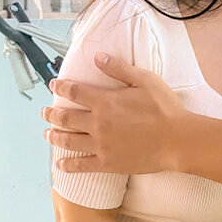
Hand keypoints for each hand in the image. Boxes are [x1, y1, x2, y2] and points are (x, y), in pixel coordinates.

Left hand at [42, 52, 187, 173]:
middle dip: (51, 113)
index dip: (61, 87)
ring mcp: (101, 145)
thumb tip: (97, 56)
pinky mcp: (107, 162)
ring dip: (54, 136)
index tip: (54, 85)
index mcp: (105, 102)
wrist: (177, 139)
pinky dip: (68, 165)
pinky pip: (81, 165)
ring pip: (68, 141)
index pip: (75, 92)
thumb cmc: (165, 108)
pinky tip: (60, 164)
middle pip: (65, 118)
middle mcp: (98, 124)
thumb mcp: (145, 81)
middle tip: (44, 112)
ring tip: (47, 133)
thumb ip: (119, 68)